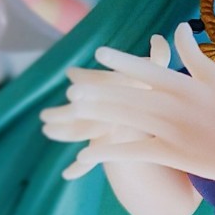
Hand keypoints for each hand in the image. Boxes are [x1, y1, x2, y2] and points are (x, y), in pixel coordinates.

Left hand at [41, 24, 214, 188]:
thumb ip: (194, 54)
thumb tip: (178, 26)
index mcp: (186, 86)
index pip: (149, 71)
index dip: (124, 62)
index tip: (100, 54)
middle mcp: (174, 108)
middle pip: (131, 97)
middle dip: (100, 92)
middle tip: (72, 88)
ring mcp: (170, 132)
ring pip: (128, 120)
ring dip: (99, 114)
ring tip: (74, 109)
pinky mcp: (168, 154)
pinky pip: (134, 151)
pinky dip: (110, 152)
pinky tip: (86, 152)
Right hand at [41, 33, 172, 177]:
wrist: (166, 112)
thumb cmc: (162, 89)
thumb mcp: (161, 75)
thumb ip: (160, 57)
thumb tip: (158, 39)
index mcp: (117, 92)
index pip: (98, 85)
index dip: (88, 79)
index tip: (72, 73)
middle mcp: (106, 109)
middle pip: (82, 108)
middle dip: (65, 109)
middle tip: (48, 111)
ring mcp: (104, 128)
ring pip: (78, 130)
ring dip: (63, 131)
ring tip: (49, 130)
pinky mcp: (109, 146)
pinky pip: (92, 159)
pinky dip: (79, 168)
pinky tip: (67, 176)